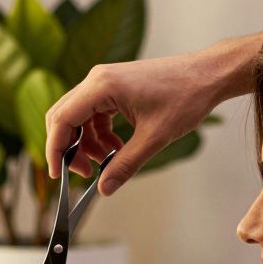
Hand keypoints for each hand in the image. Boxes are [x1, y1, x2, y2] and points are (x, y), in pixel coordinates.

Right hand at [44, 52, 222, 195]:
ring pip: (79, 118)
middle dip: (69, 148)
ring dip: (86, 144)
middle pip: (64, 117)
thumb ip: (125, 164)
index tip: (58, 175)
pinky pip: (95, 114)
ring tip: (104, 163)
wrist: (207, 75)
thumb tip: (104, 188)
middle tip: (84, 173)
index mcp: (101, 85)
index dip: (55, 149)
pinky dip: (99, 135)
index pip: (62, 119)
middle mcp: (98, 79)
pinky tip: (116, 149)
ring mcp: (105, 81)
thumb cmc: (185, 97)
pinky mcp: (114, 87)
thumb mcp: (154, 138)